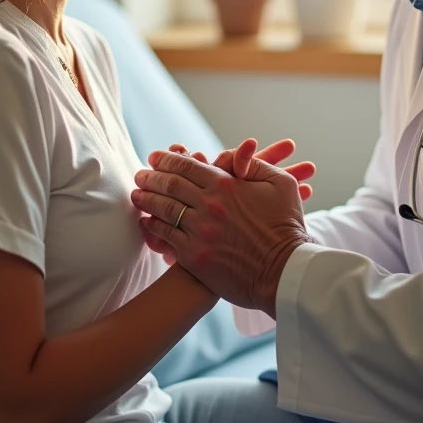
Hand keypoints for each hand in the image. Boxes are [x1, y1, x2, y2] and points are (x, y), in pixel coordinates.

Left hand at [143, 139, 314, 266]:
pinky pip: (166, 238)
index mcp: (226, 185)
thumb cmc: (286, 226)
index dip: (167, 159)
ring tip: (136, 195)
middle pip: (169, 185)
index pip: (187, 166)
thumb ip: (255, 165)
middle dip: (150, 177)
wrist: (285, 272)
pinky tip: (147, 222)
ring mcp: (199, 233)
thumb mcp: (281, 185)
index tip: (154, 157)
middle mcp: (208, 207)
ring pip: (163, 210)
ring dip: (146, 200)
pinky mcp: (195, 257)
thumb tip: (239, 150)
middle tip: (140, 175)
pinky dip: (153, 228)